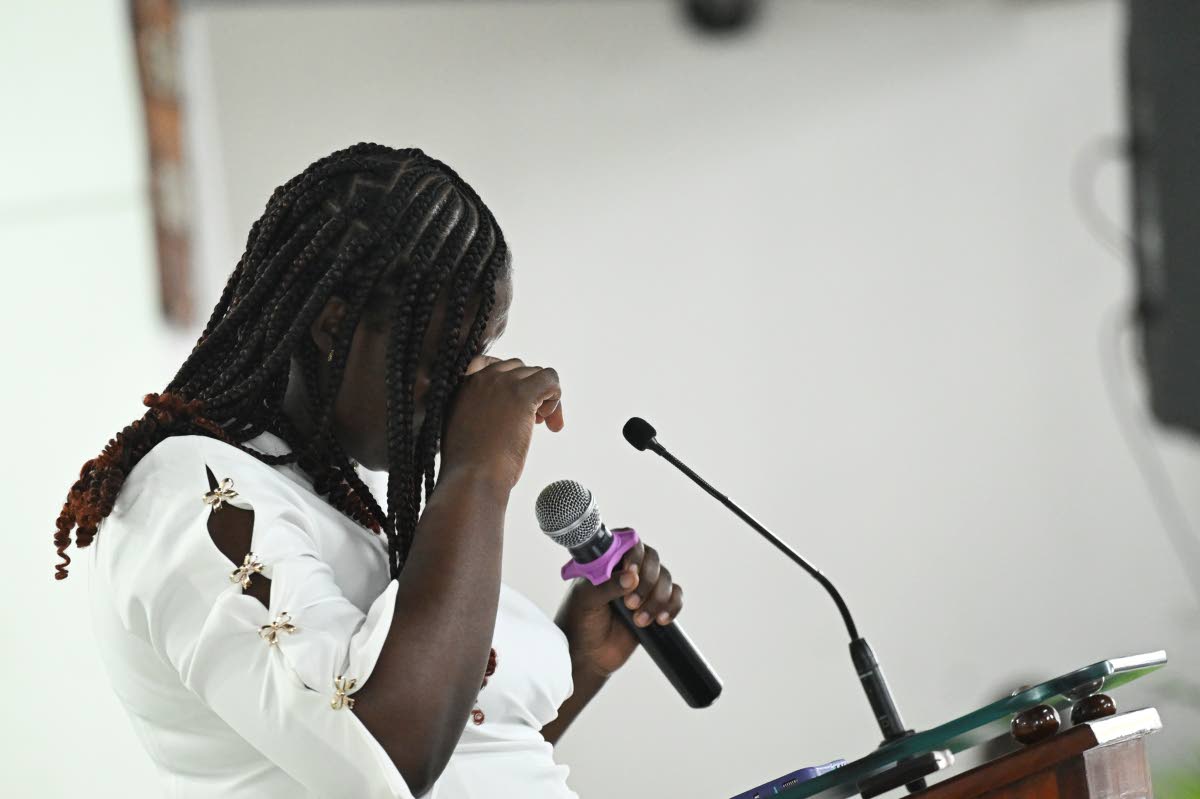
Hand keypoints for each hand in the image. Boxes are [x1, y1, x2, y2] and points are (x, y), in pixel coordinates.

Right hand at [440, 356, 563, 489]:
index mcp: (463, 385)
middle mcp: (481, 378)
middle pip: (519, 368)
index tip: (513, 408)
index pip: (491, 363)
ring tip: (541, 424)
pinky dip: (556, 397)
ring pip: (537, 373)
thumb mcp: (461, 429)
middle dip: (529, 391)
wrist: (472, 477)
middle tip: (534, 420)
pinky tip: (550, 423)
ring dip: (544, 397)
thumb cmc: (468, 466)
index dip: (509, 383)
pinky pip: (550, 379)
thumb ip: (475, 411)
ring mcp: (502, 383)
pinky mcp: (522, 394)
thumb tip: (501, 412)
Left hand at [554, 539, 683, 678]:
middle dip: (647, 581)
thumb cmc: (579, 622)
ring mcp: (643, 587)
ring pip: (665, 578)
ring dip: (657, 598)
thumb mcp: (586, 601)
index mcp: (607, 561)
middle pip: (652, 559)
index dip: (635, 554)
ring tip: (639, 620)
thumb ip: (607, 586)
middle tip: (630, 603)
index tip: (632, 571)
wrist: (588, 656)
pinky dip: (672, 606)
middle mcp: (627, 569)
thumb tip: (632, 576)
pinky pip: (675, 596)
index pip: (629, 542)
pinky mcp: (655, 605)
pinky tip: (660, 619)